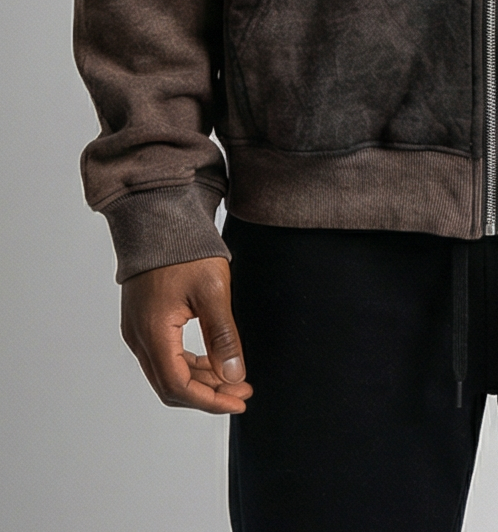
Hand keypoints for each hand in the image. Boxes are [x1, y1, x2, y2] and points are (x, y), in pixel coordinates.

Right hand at [121, 256, 251, 413]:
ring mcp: (136, 329)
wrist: (159, 217)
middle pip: (170, 385)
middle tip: (242, 392)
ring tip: (234, 379)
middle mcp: (138, 337)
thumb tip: (234, 376)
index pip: (178, 386)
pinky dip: (188, 364)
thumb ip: (223, 336)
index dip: (210, 400)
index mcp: (152, 332)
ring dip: (199, 380)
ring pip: (167, 372)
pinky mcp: (141, 321)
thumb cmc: (184, 249)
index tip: (239, 401)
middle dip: (208, 394)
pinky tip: (212, 361)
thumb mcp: (213, 291)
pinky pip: (163, 356)